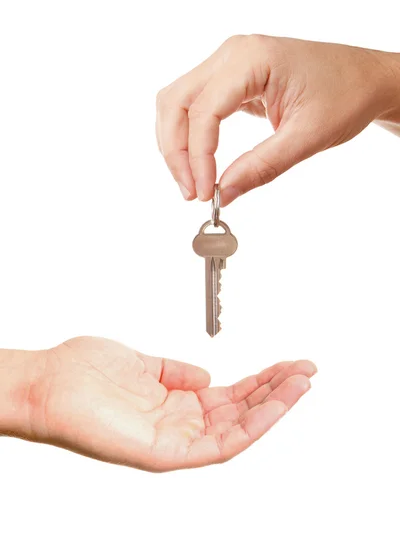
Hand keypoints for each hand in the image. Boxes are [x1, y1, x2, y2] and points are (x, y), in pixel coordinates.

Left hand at [6, 337, 315, 470]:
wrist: (48, 382)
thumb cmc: (84, 371)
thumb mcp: (143, 364)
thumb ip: (176, 372)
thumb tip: (208, 373)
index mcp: (175, 402)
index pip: (230, 395)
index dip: (262, 380)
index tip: (288, 365)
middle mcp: (178, 424)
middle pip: (241, 412)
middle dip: (276, 391)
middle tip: (306, 371)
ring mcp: (173, 440)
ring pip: (237, 430)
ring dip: (273, 407)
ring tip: (301, 383)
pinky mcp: (165, 454)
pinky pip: (217, 446)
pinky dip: (250, 427)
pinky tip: (274, 406)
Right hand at [156, 35, 399, 204]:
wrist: (366, 78)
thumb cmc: (346, 97)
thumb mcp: (306, 138)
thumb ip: (262, 167)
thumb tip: (224, 194)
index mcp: (252, 59)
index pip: (204, 110)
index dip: (198, 157)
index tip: (205, 193)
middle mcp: (231, 53)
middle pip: (176, 102)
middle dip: (176, 152)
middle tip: (190, 191)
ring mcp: (228, 62)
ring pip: (177, 103)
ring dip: (176, 145)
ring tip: (192, 182)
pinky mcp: (230, 77)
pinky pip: (194, 105)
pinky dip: (190, 136)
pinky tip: (199, 163)